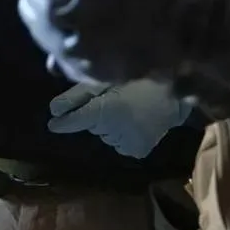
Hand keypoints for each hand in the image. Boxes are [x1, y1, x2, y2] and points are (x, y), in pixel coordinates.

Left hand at [19, 0, 229, 84]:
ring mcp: (89, 52)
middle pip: (40, 5)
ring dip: (45, 21)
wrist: (209, 21)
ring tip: (52, 8)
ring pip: (48, 37)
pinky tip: (64, 36)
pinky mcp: (100, 72)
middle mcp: (81, 20)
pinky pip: (65, 62)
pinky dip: (59, 47)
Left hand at [47, 80, 192, 157]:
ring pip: (106, 135)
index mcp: (105, 111)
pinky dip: (122, 134)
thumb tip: (53, 111)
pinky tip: (136, 121)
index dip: (63, 122)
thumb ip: (78, 95)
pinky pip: (119, 143)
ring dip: (110, 124)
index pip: (75, 122)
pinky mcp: (136, 151)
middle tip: (114, 99)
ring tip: (128, 108)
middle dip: (96, 114)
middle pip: (93, 126)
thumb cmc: (140, 78)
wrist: (177, 93)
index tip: (52, 123)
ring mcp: (126, 145)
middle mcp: (113, 132)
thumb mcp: (107, 80)